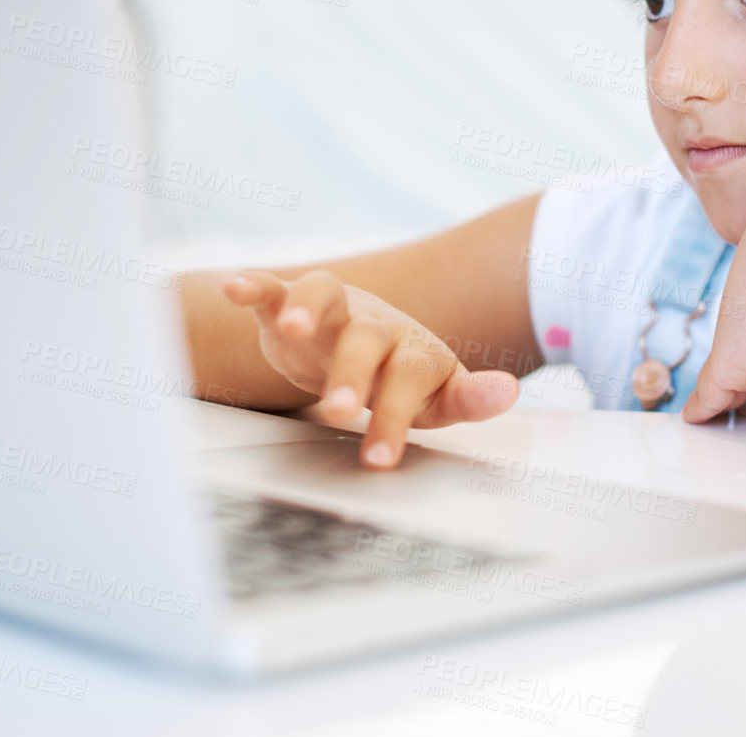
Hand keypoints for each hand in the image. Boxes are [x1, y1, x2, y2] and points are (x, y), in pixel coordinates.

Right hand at [224, 269, 518, 467]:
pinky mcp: (292, 303)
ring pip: (323, 295)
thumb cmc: (402, 374)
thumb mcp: (436, 394)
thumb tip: (509, 392)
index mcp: (413, 352)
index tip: (379, 461)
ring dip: (307, 309)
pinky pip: (275, 287)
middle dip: (351, 375)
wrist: (362, 335)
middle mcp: (374, 325)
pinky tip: (236, 287)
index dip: (395, 417)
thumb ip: (468, 397)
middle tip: (339, 413)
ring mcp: (334, 310)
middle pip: (367, 341)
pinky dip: (256, 285)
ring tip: (292, 331)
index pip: (410, 381)